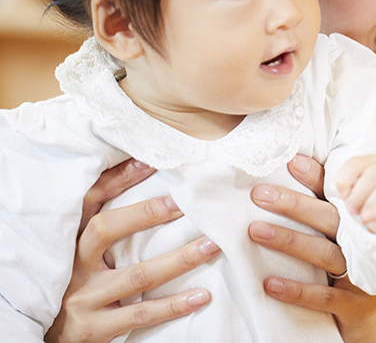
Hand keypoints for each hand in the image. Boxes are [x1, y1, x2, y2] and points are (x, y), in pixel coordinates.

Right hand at [46, 160, 220, 342]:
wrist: (50, 336)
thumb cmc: (74, 284)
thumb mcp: (80, 250)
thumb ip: (106, 216)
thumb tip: (144, 167)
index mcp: (69, 241)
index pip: (89, 200)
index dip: (118, 179)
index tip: (151, 163)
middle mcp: (72, 266)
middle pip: (106, 229)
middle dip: (147, 213)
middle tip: (186, 203)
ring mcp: (83, 298)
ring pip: (137, 275)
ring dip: (179, 260)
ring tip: (212, 245)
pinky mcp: (94, 328)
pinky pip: (140, 314)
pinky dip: (173, 305)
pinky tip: (202, 295)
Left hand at [247, 155, 375, 342]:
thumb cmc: (350, 274)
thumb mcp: (343, 244)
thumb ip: (321, 219)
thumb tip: (280, 185)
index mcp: (356, 225)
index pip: (336, 196)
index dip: (315, 177)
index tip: (291, 161)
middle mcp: (362, 246)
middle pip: (328, 219)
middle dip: (294, 204)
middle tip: (259, 194)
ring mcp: (360, 277)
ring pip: (324, 254)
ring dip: (289, 241)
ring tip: (255, 231)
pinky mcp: (355, 306)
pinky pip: (324, 297)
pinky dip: (297, 290)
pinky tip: (269, 284)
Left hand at [337, 155, 375, 236]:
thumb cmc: (372, 194)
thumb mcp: (357, 186)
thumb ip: (347, 185)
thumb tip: (343, 194)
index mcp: (372, 161)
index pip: (355, 163)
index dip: (344, 180)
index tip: (342, 196)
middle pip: (375, 173)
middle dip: (358, 194)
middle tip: (350, 208)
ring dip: (368, 204)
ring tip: (360, 216)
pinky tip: (366, 219)